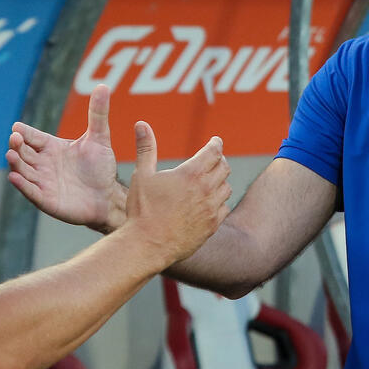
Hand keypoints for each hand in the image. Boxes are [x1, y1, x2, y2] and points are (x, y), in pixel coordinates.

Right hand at [6, 84, 123, 230]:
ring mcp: (43, 181)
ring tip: (10, 155)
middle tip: (14, 138)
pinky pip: (30, 192)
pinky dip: (22, 185)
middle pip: (24, 152)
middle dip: (17, 145)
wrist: (107, 197)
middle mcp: (43, 163)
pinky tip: (14, 177)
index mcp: (51, 147)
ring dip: (16, 163)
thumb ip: (98, 114)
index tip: (17, 127)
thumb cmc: (101, 168)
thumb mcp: (99, 138)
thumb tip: (103, 86)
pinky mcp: (45, 200)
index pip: (33, 137)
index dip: (24, 132)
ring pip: (23, 170)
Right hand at [123, 120, 230, 266]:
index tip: (215, 141)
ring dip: (221, 181)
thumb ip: (146, 148)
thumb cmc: (142, 209)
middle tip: (213, 159)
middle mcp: (206, 189)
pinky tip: (211, 202)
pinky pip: (225, 208)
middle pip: (224, 167)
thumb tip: (141, 124)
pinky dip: (220, 201)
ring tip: (211, 180)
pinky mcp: (212, 225)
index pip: (214, 151)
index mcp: (191, 173)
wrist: (147, 245)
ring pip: (227, 187)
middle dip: (220, 160)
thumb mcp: (141, 175)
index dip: (216, 144)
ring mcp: (211, 209)